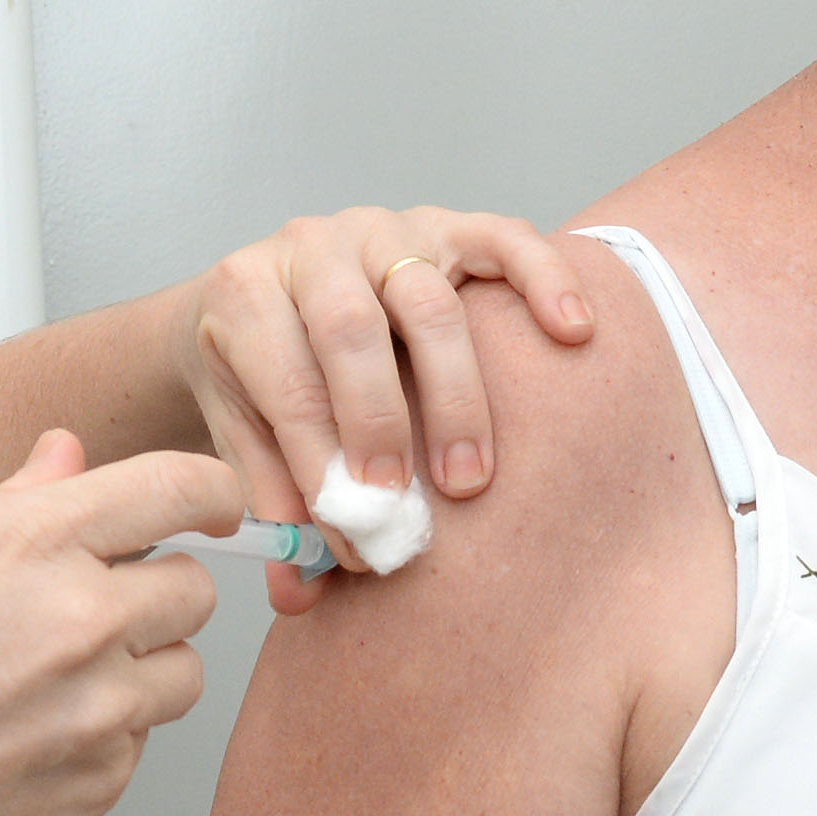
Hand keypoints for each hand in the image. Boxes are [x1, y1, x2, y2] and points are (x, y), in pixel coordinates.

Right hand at [0, 432, 242, 815]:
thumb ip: (23, 503)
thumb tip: (69, 453)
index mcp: (35, 543)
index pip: (182, 488)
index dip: (212, 496)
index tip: (215, 508)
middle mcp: (82, 620)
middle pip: (196, 591)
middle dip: (156, 597)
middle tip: (94, 615)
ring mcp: (101, 709)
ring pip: (182, 673)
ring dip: (141, 673)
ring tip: (57, 685)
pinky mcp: (103, 781)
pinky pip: (141, 745)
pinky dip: (103, 740)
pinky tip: (30, 738)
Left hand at [172, 208, 595, 609]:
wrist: (264, 285)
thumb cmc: (259, 367)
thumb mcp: (243, 426)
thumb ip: (270, 496)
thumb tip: (297, 590)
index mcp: (245, 294)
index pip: (288, 384)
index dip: (320, 464)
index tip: (354, 531)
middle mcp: (311, 247)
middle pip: (352, 333)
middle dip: (382, 428)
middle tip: (404, 508)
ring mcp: (383, 229)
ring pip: (427, 300)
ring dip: (456, 397)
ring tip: (469, 480)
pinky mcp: (446, 225)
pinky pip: (505, 239)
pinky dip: (545, 281)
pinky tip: (573, 332)